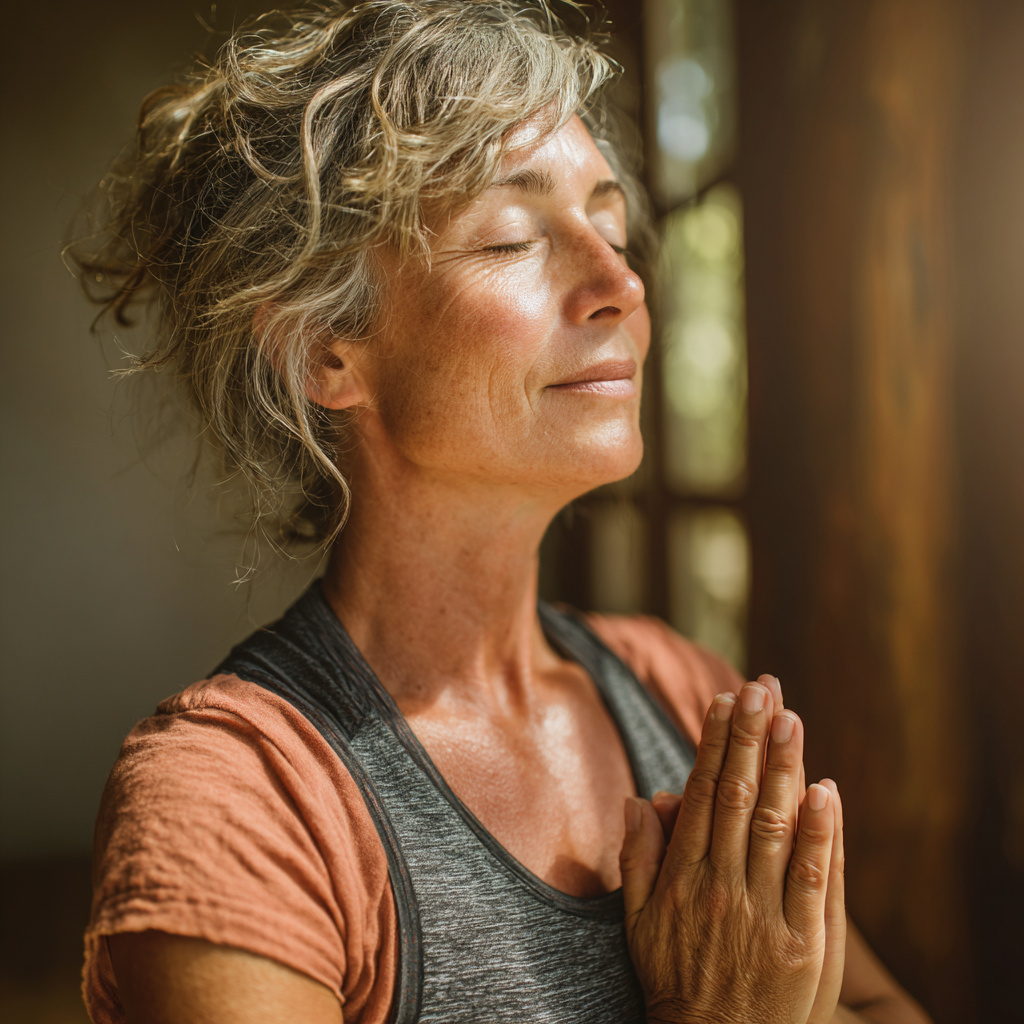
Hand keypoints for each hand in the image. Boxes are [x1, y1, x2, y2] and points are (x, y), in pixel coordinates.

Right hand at [620, 678, 844, 1023]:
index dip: (716, 744)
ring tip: (792, 720)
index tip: (727, 701)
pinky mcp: (805, 943)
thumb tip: (641, 799)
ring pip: (776, 826)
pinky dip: (822, 834)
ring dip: (785, 769)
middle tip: (762, 689)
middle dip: (751, 738)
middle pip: (740, 797)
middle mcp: (722, 885)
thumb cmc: (676, 981)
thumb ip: (639, 858)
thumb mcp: (639, 922)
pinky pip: (815, 879)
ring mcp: (765, 913)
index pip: (702, 793)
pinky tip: (825, 792)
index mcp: (684, 875)